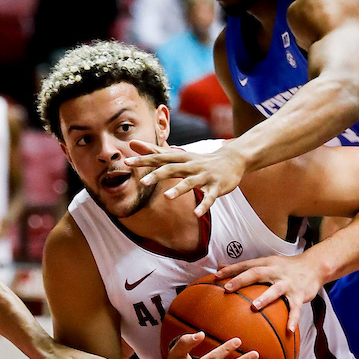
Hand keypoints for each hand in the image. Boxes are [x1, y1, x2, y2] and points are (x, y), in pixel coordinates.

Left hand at [123, 139, 247, 216]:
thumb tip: (132, 144)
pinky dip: (203, 205)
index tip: (126, 161)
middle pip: (172, 169)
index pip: (159, 158)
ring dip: (179, 190)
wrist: (232, 160)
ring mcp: (204, 176)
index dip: (143, 160)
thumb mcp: (177, 155)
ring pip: (190, 183)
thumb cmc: (199, 160)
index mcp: (180, 158)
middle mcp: (191, 166)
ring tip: (167, 197)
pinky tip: (195, 213)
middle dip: (157, 175)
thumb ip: (154, 151)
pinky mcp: (216, 187)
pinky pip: (209, 198)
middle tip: (142, 182)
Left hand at [216, 254, 321, 333]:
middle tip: (228, 288)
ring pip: (275, 290)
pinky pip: (296, 309)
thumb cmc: (285, 266)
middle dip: (242, 280)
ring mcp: (288, 283)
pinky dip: (293, 319)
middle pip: (257, 273)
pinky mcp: (299, 295)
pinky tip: (288, 330)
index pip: (246, 265)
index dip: (231, 270)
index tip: (216, 276)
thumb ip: (245, 266)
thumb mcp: (267, 262)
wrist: (314, 266)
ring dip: (265, 298)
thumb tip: (220, 267)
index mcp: (266, 264)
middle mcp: (276, 271)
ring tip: (254, 307)